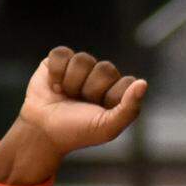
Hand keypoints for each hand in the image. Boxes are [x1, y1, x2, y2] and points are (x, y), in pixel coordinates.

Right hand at [0, 47, 147, 185]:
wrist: (42, 131)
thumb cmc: (77, 131)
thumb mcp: (107, 127)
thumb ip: (129, 108)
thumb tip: (143, 83)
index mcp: (117, 93)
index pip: (127, 83)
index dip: (112, 97)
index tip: (100, 112)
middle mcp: (101, 78)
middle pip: (106, 69)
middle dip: (91, 90)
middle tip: (80, 103)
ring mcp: (80, 68)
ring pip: (83, 60)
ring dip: (72, 82)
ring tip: (66, 96)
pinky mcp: (58, 60)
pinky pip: (62, 53)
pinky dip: (56, 72)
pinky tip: (54, 86)